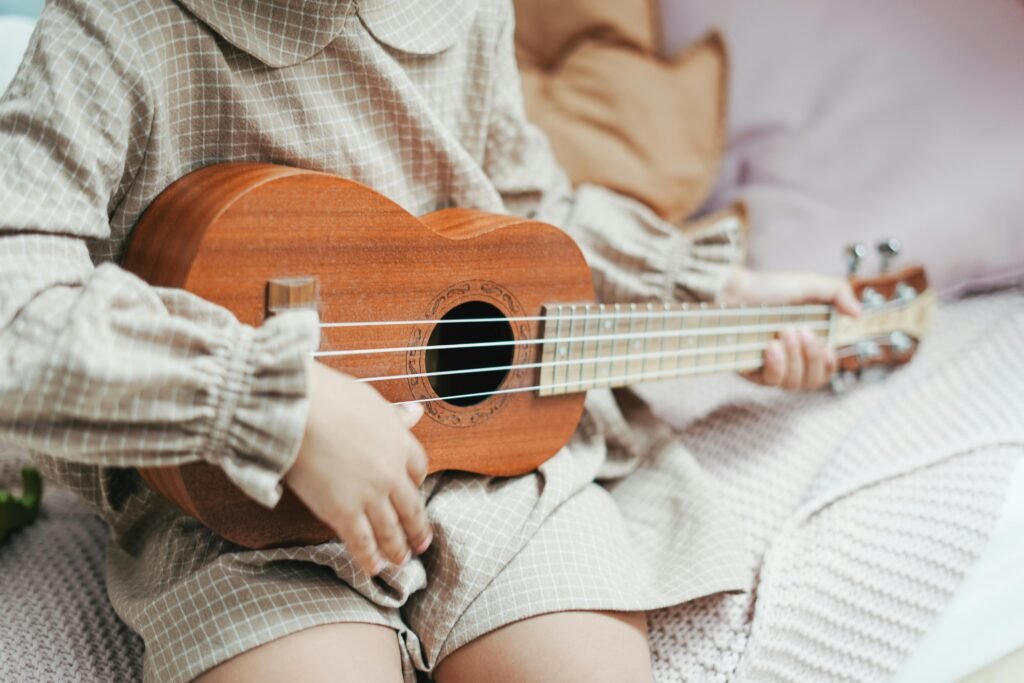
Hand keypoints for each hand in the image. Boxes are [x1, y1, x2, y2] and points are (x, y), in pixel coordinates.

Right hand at [285, 362, 431, 575]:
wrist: (297, 410)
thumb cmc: (328, 397)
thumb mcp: (370, 401)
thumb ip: (394, 415)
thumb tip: (416, 412)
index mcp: (399, 442)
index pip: (419, 469)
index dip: (417, 484)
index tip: (415, 491)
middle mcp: (391, 472)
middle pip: (411, 506)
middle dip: (417, 528)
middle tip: (422, 543)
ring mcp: (370, 495)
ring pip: (390, 529)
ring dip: (398, 548)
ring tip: (402, 561)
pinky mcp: (343, 512)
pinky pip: (362, 541)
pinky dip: (369, 557)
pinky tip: (374, 568)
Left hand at [721, 268, 861, 390]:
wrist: (733, 290)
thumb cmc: (768, 289)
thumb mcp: (809, 285)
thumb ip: (837, 293)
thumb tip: (858, 313)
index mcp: (806, 345)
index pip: (825, 371)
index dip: (829, 364)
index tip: (827, 346)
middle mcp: (790, 361)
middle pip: (813, 381)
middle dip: (812, 357)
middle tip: (802, 331)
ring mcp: (770, 368)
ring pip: (794, 383)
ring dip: (795, 357)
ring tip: (784, 331)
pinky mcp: (751, 372)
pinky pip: (772, 381)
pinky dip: (777, 365)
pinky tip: (771, 347)